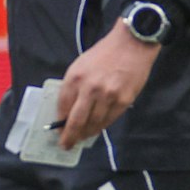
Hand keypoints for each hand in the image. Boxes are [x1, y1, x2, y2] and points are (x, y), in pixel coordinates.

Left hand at [56, 20, 159, 147]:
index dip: (60, 121)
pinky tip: (97, 129)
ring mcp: (108, 96)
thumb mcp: (80, 66)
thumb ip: (73, 87)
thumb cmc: (103, 54)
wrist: (131, 44)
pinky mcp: (124, 100)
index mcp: (74, 78)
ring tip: (83, 138)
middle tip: (66, 145)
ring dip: (87, 133)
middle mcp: (90, 88)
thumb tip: (68, 109)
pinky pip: (110, 119)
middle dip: (70, 136)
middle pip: (76, 120)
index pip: (62, 106)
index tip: (58, 130)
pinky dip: (102, 126)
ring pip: (94, 123)